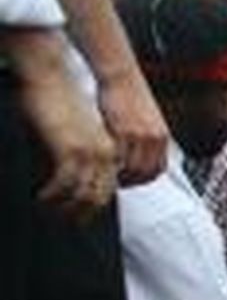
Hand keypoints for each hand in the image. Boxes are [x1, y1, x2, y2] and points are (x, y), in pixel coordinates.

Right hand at [21, 68, 118, 218]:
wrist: (52, 79)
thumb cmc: (59, 103)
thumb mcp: (76, 134)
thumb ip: (79, 157)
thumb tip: (69, 182)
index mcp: (111, 151)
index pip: (109, 190)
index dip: (92, 208)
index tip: (77, 217)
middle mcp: (107, 154)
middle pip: (100, 198)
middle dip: (80, 214)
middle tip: (61, 221)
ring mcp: (92, 153)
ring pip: (84, 196)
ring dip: (65, 209)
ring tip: (48, 212)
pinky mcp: (73, 149)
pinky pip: (66, 185)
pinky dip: (52, 196)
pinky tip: (41, 198)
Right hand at [96, 68, 168, 184]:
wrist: (121, 76)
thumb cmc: (128, 96)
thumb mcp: (145, 120)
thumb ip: (145, 140)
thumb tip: (139, 158)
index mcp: (162, 137)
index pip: (158, 169)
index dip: (144, 178)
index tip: (132, 181)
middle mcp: (154, 138)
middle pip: (145, 172)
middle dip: (130, 180)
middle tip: (116, 181)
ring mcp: (140, 135)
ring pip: (132, 167)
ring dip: (119, 174)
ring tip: (107, 174)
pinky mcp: (123, 130)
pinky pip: (119, 155)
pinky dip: (111, 163)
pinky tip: (102, 162)